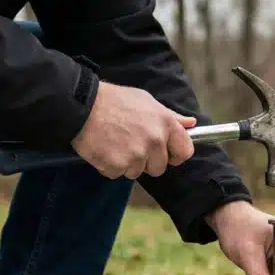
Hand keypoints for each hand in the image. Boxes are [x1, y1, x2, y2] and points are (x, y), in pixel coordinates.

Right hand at [72, 81, 195, 179]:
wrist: (83, 106)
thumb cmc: (115, 101)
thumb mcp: (146, 101)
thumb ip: (170, 116)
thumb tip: (191, 124)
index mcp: (165, 123)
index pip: (185, 151)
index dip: (175, 155)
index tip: (166, 154)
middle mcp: (155, 141)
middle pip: (159, 168)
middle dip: (146, 160)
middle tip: (129, 143)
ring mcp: (136, 155)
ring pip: (137, 172)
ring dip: (126, 163)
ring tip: (114, 142)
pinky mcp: (118, 166)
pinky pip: (117, 174)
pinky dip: (110, 165)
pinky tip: (104, 148)